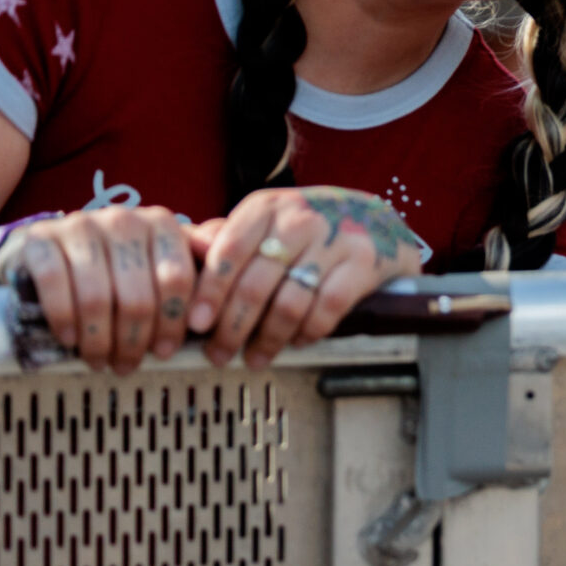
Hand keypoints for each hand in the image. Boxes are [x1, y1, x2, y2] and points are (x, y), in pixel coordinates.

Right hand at [1, 205, 199, 374]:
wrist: (52, 245)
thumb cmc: (115, 261)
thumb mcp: (158, 259)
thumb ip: (196, 265)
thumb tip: (235, 272)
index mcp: (161, 223)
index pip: (177, 280)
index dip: (172, 323)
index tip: (165, 352)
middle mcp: (124, 219)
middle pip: (137, 296)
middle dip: (133, 341)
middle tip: (127, 366)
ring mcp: (80, 226)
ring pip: (97, 298)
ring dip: (99, 340)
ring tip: (100, 361)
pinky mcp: (41, 240)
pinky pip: (56, 288)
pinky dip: (64, 320)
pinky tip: (70, 340)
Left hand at [182, 186, 421, 367]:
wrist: (377, 220)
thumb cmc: (307, 229)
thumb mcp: (267, 222)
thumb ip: (228, 238)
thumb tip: (188, 255)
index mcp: (267, 207)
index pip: (228, 251)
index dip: (210, 292)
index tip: (195, 324)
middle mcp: (300, 219)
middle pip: (255, 285)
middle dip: (231, 329)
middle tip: (218, 354)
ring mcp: (336, 239)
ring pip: (289, 303)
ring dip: (267, 340)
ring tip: (254, 358)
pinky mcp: (365, 262)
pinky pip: (327, 310)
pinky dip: (307, 333)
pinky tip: (297, 342)